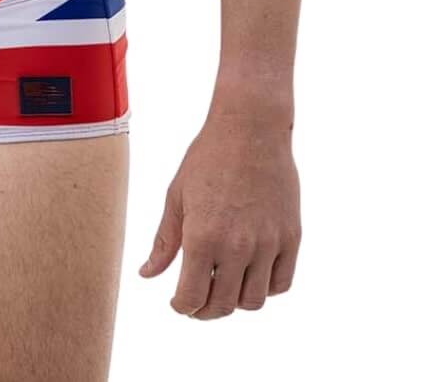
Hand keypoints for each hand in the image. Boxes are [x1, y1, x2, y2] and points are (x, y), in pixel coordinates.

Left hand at [138, 112, 301, 317]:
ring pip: (253, 301)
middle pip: (222, 306)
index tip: (179, 303)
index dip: (182, 307)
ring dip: (236, 301)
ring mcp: (268, 243)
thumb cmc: (208, 157)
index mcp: (202, 236)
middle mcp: (237, 246)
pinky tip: (250, 272)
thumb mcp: (177, 196)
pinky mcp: (291, 237)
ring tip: (224, 283)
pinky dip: (266, 287)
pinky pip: (281, 283)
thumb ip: (164, 240)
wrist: (251, 127)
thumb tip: (147, 274)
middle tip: (198, 301)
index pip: (192, 298)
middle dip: (205, 311)